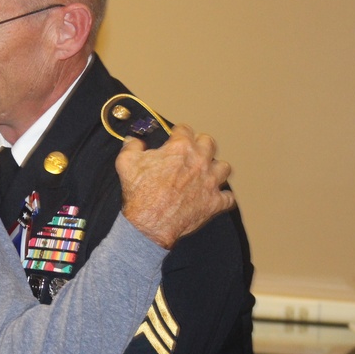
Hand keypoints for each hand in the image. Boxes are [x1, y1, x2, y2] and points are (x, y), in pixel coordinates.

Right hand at [116, 124, 234, 248]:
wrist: (149, 223)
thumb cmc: (140, 193)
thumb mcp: (126, 162)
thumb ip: (131, 146)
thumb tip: (133, 140)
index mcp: (180, 148)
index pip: (185, 130)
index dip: (178, 132)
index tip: (175, 136)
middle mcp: (199, 162)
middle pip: (209, 143)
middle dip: (200, 145)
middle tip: (192, 152)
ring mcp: (210, 183)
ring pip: (224, 168)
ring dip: (216, 169)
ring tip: (207, 173)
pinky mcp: (214, 203)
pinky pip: (228, 198)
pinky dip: (223, 198)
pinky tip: (215, 198)